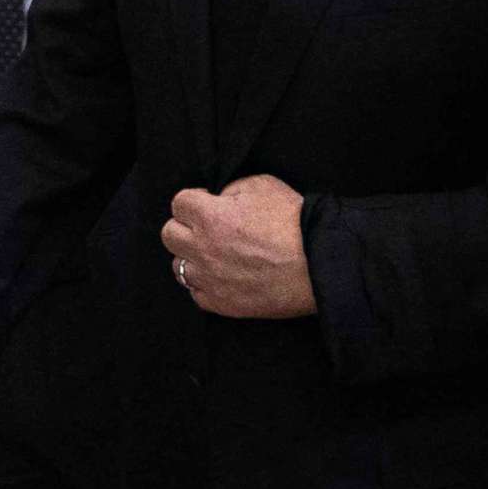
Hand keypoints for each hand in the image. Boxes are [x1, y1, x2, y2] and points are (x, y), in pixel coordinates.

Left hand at [162, 176, 316, 318]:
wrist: (318, 263)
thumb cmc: (295, 222)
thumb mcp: (263, 185)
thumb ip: (231, 189)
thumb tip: (219, 200)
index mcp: (211, 217)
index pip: (179, 203)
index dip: (195, 199)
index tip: (208, 202)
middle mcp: (203, 249)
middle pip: (169, 235)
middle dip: (186, 226)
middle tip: (208, 227)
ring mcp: (209, 279)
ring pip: (178, 266)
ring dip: (193, 257)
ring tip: (217, 254)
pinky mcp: (220, 303)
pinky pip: (196, 292)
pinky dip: (206, 283)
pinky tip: (224, 275)